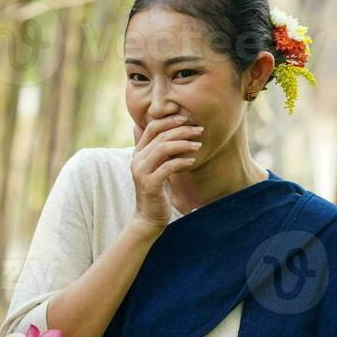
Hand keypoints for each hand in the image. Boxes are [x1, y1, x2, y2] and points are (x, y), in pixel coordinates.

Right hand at [129, 113, 202, 230]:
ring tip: (199, 145)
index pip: (151, 127)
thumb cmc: (158, 190)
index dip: (169, 121)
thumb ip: (160, 151)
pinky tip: (192, 162)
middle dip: (182, 131)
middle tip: (199, 130)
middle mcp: (137, 160)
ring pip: (163, 148)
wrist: (149, 216)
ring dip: (184, 144)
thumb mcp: (158, 167)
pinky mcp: (150, 184)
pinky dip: (182, 162)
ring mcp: (142, 172)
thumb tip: (173, 132)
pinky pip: (168, 167)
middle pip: (160, 136)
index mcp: (138, 152)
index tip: (187, 119)